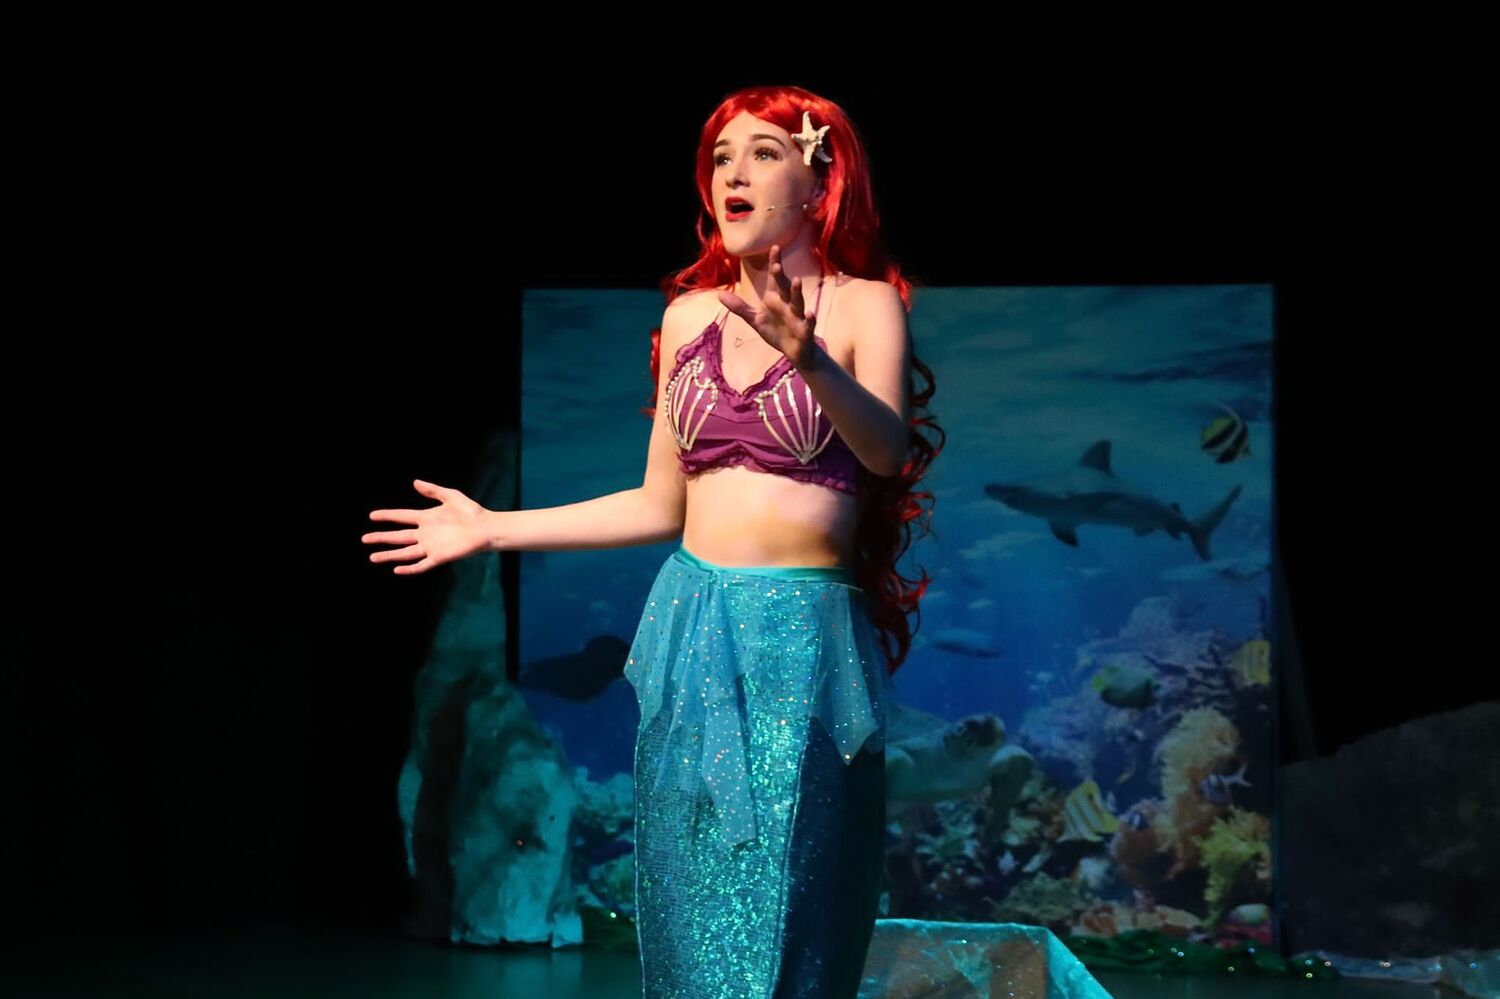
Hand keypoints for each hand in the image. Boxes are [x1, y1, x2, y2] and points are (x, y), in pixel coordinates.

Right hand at [363, 479, 488, 574]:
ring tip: (372, 556)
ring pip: (405, 552)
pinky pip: (421, 565)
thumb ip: (433, 490)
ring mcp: (431, 546)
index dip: (387, 516)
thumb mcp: (451, 496)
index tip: (372, 516)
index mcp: (426, 518)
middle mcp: (425, 533)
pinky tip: (397, 569)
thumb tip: (415, 482)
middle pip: (398, 536)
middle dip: (381, 538)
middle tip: (364, 539)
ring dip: (389, 555)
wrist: (486, 528)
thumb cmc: (471, 512)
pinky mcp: (439, 557)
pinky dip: (409, 568)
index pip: (402, 517)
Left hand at [717, 244, 817, 367]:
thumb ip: (739, 307)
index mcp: (775, 299)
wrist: (794, 351)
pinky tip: (810, 314)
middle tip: (776, 265)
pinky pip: (808, 324)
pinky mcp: (805, 331)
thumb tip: (719, 295)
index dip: (775, 262)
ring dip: (797, 292)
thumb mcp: (755, 320)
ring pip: (798, 302)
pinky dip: (810, 319)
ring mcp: (797, 317)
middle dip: (781, 277)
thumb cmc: (776, 332)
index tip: (775, 247)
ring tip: (797, 280)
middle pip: (784, 287)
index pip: (774, 278)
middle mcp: (787, 304)